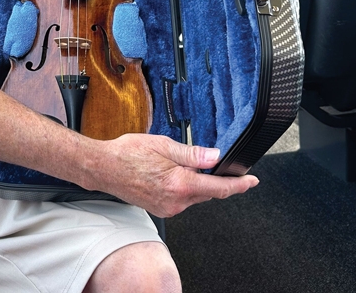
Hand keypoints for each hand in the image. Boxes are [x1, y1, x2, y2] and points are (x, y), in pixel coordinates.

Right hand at [92, 133, 258, 217]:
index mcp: (180, 184)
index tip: (251, 181)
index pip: (219, 189)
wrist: (104, 167)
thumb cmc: (128, 153)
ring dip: (196, 182)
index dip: (239, 185)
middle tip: (210, 160)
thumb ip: (192, 154)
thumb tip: (215, 156)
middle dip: (213, 179)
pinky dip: (183, 187)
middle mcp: (176, 201)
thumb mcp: (163, 145)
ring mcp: (168, 208)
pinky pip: (181, 199)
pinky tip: (170, 173)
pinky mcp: (160, 209)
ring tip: (178, 162)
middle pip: (208, 193)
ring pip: (194, 196)